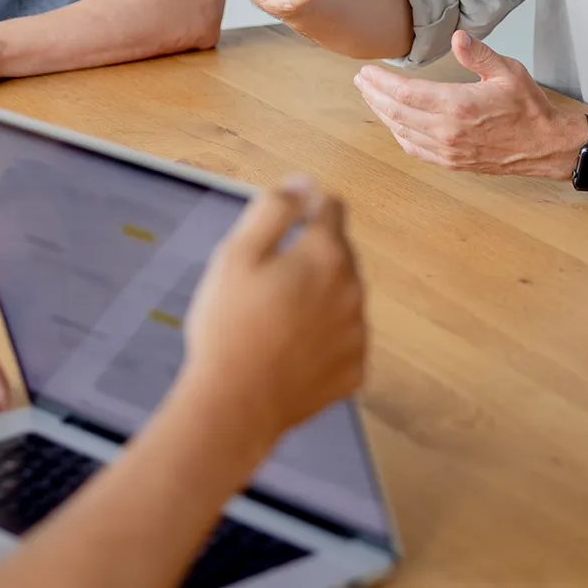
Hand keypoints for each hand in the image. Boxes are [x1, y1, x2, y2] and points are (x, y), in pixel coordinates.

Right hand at [180, 176, 365, 445]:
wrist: (234, 405)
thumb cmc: (229, 326)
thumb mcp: (236, 255)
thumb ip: (274, 209)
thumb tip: (303, 182)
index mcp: (327, 253)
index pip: (332, 209)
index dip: (307, 211)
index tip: (283, 229)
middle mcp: (354, 288)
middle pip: (340, 255)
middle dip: (312, 259)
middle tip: (267, 286)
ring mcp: (358, 332)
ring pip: (344, 298)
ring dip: (321, 300)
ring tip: (277, 322)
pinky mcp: (355, 369)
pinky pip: (344, 341)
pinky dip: (324, 341)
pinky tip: (290, 352)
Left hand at [352, 31, 585, 177]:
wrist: (545, 146)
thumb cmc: (529, 108)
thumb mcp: (508, 72)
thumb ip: (479, 54)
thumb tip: (457, 36)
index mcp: (458, 106)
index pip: (405, 93)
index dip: (381, 81)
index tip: (367, 71)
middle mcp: (448, 131)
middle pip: (396, 112)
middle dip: (373, 95)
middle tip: (361, 81)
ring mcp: (448, 151)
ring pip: (401, 131)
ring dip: (382, 113)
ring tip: (371, 97)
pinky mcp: (452, 163)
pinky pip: (415, 149)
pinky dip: (398, 134)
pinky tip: (394, 123)